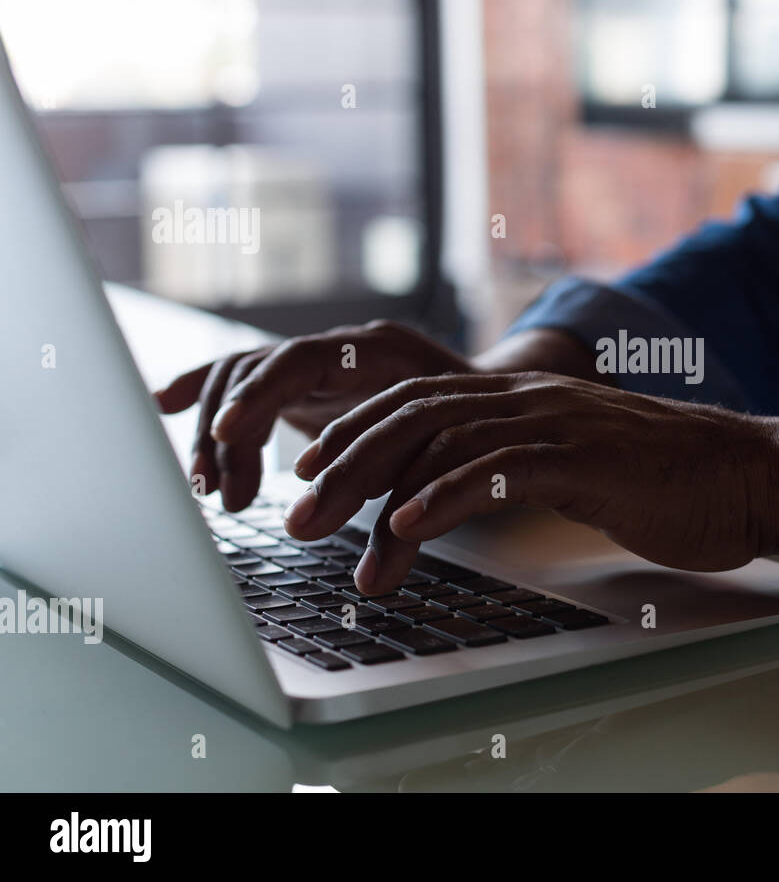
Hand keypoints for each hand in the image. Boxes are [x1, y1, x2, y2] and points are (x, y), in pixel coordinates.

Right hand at [153, 320, 469, 510]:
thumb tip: (384, 552)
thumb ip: (418, 480)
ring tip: (221, 495)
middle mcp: (342, 348)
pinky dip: (206, 393)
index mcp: (381, 350)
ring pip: (245, 380)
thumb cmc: (479, 424)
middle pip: (260, 369)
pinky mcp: (306, 388)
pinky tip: (162, 403)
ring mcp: (320, 365)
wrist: (493, 399)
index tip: (227, 437)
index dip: (260, 396)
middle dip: (233, 432)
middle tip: (229, 496)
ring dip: (221, 437)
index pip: (303, 359)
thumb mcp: (458, 447)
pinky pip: (247, 382)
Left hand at [285, 372, 778, 593]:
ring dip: (376, 488)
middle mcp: (533, 398)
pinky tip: (406, 523)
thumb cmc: (665, 479)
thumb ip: (519, 462)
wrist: (748, 473)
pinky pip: (500, 471)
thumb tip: (462, 491)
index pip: (420, 399)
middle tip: (298, 510)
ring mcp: (559, 423)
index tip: (311, 468)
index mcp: (526, 396)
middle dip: (345, 460)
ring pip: (443, 440)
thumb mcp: (576, 462)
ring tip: (330, 528)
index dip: (358, 428)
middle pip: (414, 413)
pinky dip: (446, 494)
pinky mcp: (585, 459)